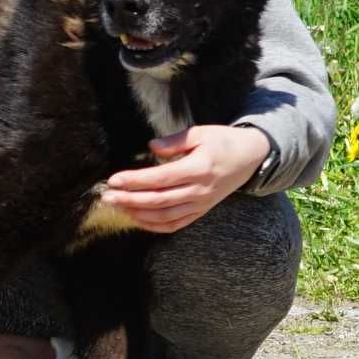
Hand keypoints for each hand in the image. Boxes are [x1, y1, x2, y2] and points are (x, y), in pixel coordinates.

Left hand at [100, 124, 270, 233]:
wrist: (250, 158)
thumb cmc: (223, 141)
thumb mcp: (201, 133)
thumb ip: (175, 141)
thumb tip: (151, 146)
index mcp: (199, 168)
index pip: (161, 178)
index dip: (136, 181)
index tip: (114, 179)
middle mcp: (200, 190)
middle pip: (159, 200)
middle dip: (130, 199)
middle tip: (107, 197)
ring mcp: (201, 203)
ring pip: (165, 216)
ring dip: (139, 214)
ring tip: (118, 207)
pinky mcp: (201, 211)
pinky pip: (176, 224)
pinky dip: (155, 225)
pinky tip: (137, 219)